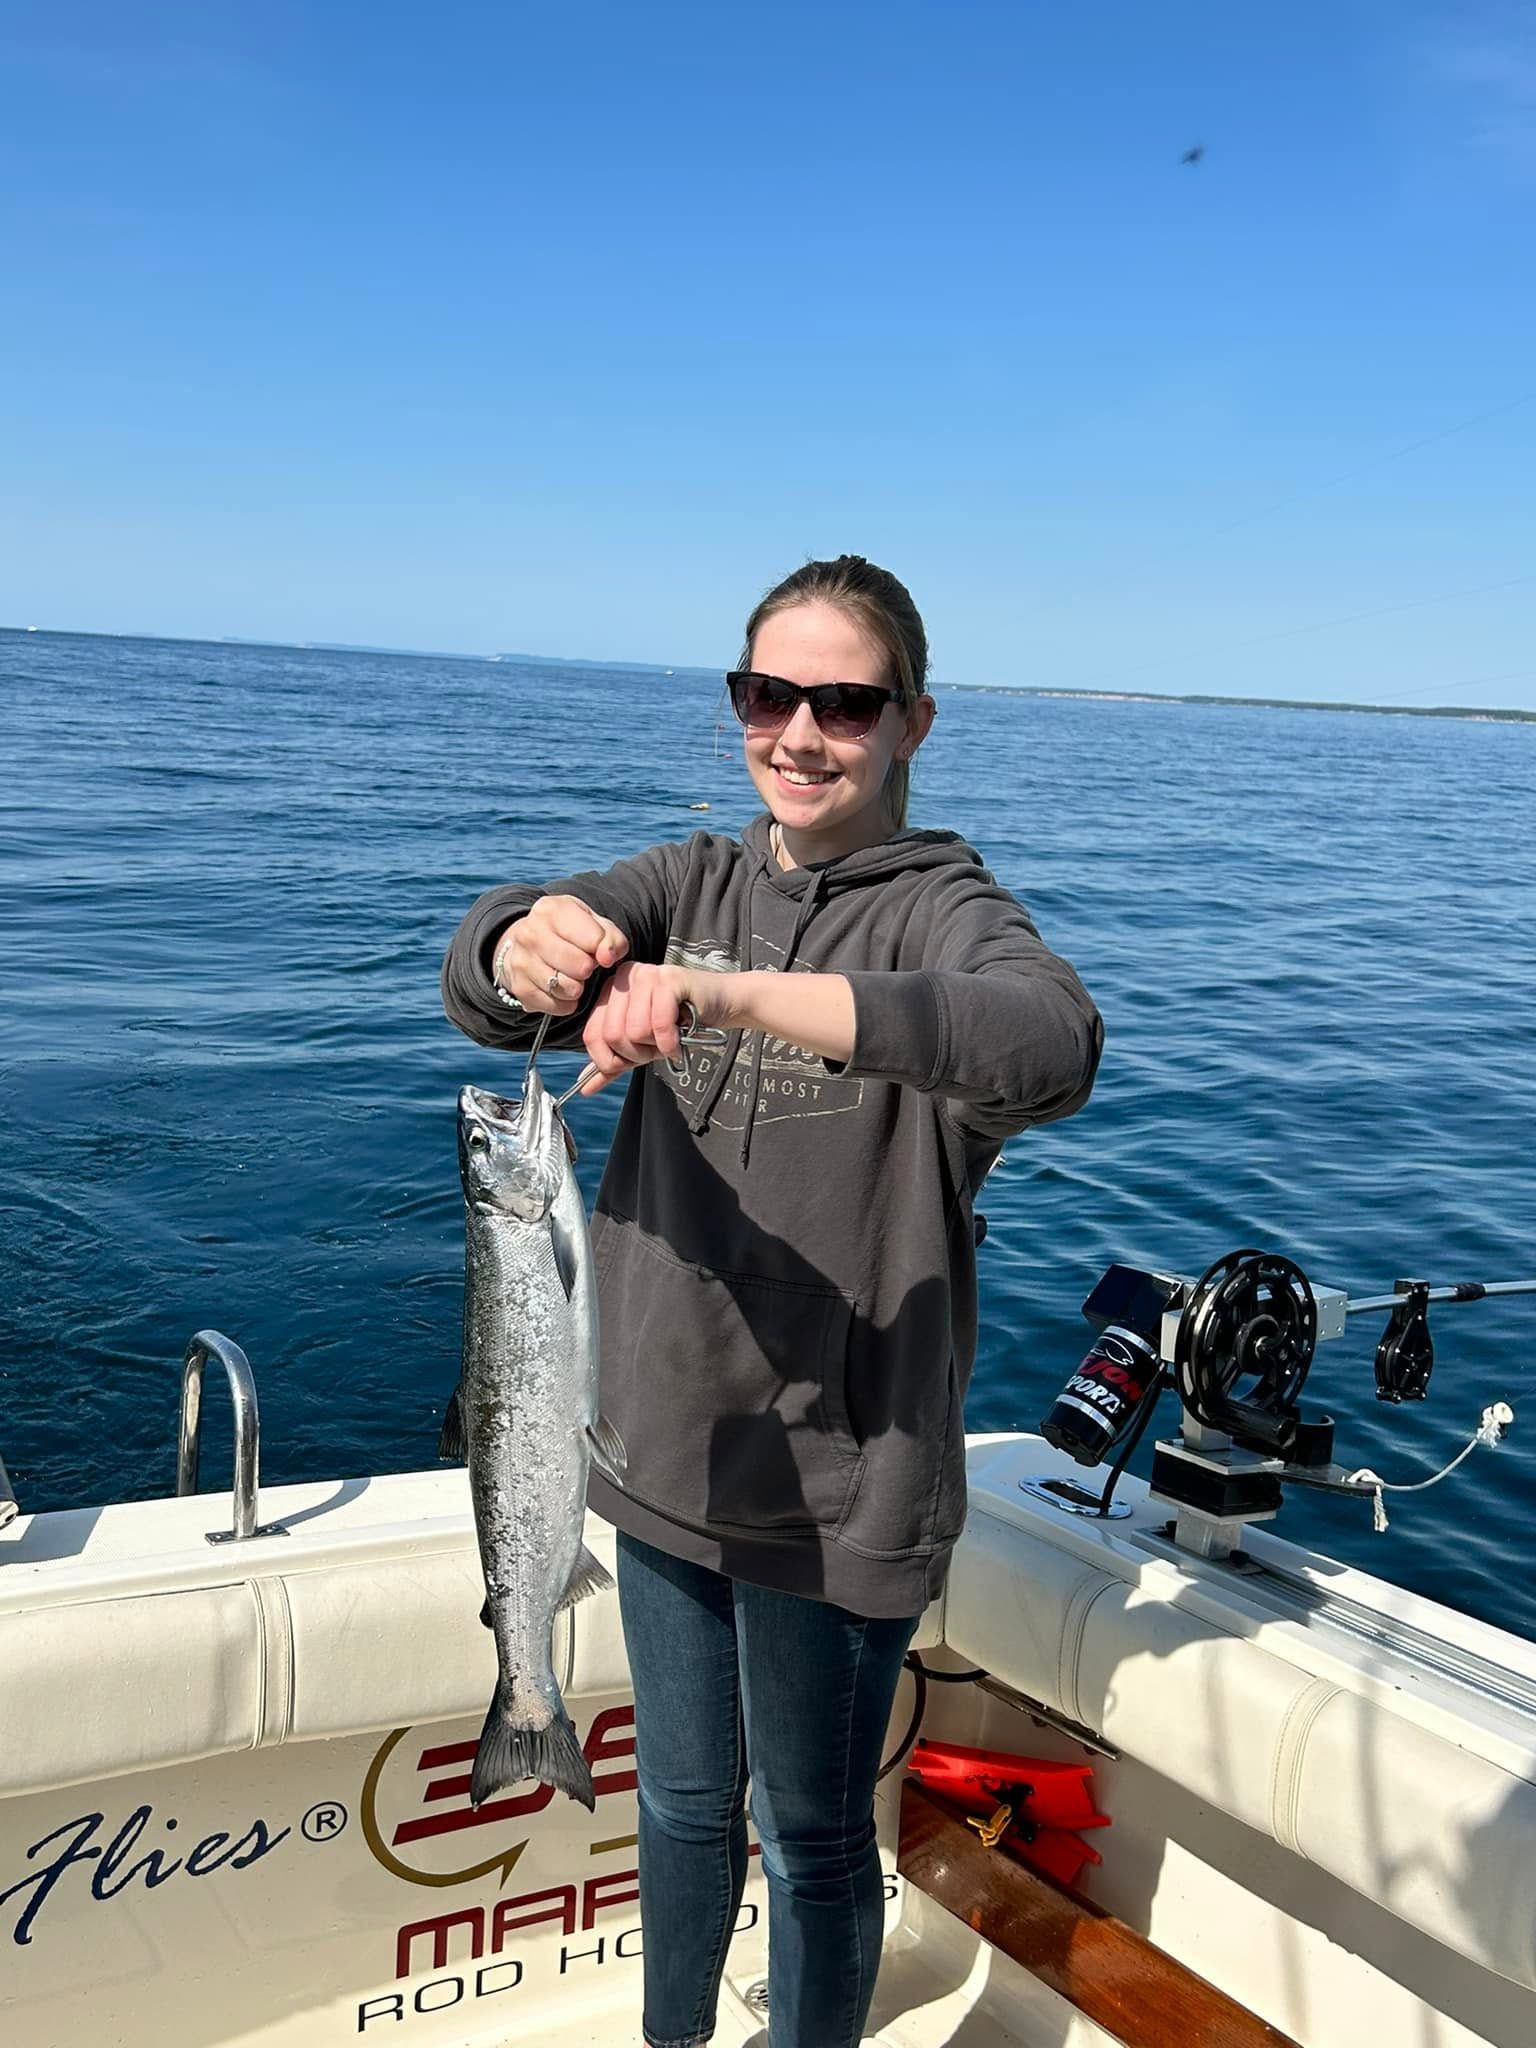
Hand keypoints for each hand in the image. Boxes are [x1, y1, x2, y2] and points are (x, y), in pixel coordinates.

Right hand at [492, 895, 627, 1014]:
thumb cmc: (570, 933)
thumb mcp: (594, 924)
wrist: (529, 944)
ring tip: (571, 975)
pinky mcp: (519, 987)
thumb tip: (608, 957)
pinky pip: (556, 1005)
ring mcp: (520, 960)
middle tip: (582, 963)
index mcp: (551, 909)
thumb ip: (611, 938)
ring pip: (569, 988)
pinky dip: (565, 1003)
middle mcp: (530, 932)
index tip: (596, 948)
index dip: (603, 949)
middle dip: (589, 968)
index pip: (595, 939)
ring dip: (577, 987)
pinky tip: (560, 989)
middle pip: (581, 966)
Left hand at [580, 963, 734, 1092]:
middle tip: (656, 1050)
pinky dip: (670, 1043)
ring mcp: (647, 975)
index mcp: (611, 989)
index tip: (633, 1060)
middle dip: (637, 1054)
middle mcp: (625, 977)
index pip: (592, 1034)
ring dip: (656, 1048)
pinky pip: (658, 1024)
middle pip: (612, 1035)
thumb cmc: (680, 1023)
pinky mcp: (669, 980)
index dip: (610, 1059)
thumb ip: (613, 1064)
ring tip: (669, 1040)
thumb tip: (585, 1088)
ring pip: (634, 1031)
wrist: (721, 1004)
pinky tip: (678, 1042)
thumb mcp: (641, 1046)